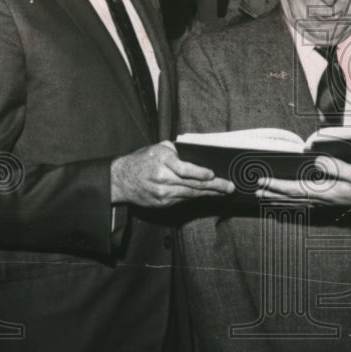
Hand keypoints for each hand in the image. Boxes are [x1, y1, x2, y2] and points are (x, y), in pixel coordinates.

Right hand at [110, 141, 234, 206]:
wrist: (121, 179)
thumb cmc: (142, 160)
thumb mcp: (158, 148)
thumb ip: (176, 150)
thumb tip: (196, 155)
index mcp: (162, 161)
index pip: (184, 169)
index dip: (200, 173)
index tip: (212, 175)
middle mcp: (162, 178)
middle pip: (192, 184)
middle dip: (214, 186)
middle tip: (229, 187)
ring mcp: (162, 193)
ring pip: (190, 194)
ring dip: (209, 194)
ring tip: (223, 192)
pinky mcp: (161, 203)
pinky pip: (182, 200)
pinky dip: (196, 197)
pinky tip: (207, 195)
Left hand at [256, 155, 350, 208]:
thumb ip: (336, 167)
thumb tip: (315, 161)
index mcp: (327, 191)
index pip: (295, 189)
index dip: (277, 185)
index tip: (263, 181)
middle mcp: (324, 200)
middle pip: (292, 198)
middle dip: (273, 194)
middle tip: (256, 190)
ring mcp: (328, 204)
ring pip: (298, 204)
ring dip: (280, 200)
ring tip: (266, 198)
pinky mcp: (333, 203)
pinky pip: (306, 206)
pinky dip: (293, 205)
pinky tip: (290, 204)